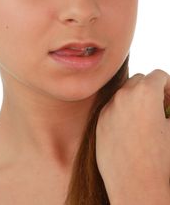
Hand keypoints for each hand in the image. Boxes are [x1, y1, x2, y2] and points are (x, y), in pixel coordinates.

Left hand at [96, 69, 169, 203]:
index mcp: (145, 92)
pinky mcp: (99, 122)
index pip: (159, 75)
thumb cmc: (163, 158)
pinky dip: (121, 112)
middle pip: (139, 80)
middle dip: (150, 89)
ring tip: (145, 119)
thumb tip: (166, 104)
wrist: (137, 186)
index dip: (169, 86)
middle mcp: (123, 95)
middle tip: (160, 108)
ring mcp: (108, 108)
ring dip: (134, 99)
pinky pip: (112, 108)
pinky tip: (130, 131)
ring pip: (123, 93)